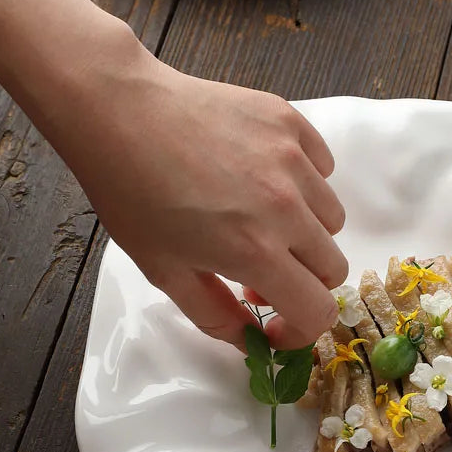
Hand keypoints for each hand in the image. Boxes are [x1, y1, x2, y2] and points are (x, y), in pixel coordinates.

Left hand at [54, 44, 347, 349]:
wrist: (118, 112)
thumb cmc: (131, 195)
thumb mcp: (165, 272)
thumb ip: (215, 316)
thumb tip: (248, 339)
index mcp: (255, 251)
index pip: (318, 312)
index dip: (300, 332)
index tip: (274, 326)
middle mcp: (286, 207)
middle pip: (332, 268)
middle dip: (301, 284)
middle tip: (257, 272)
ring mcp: (293, 159)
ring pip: (332, 220)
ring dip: (305, 236)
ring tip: (262, 223)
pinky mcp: (289, 122)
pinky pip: (323, 169)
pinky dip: (306, 186)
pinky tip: (266, 181)